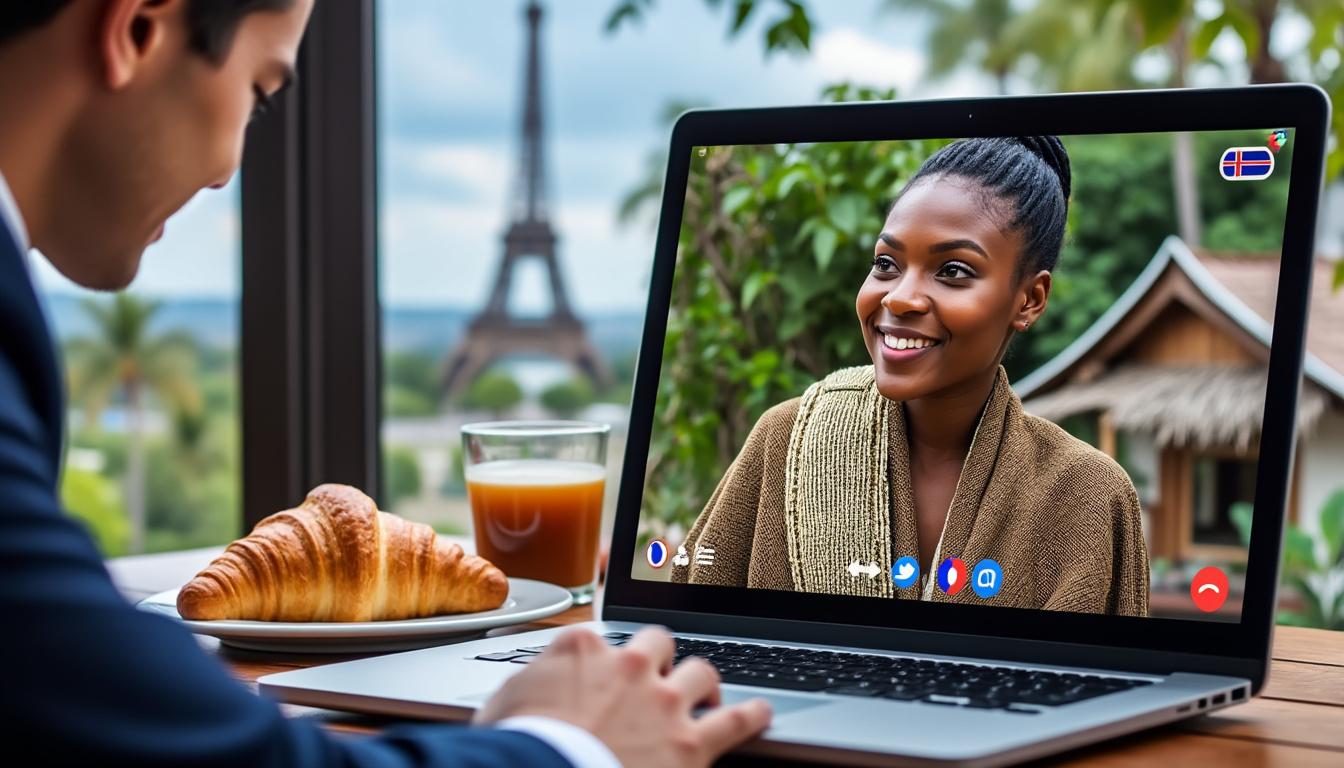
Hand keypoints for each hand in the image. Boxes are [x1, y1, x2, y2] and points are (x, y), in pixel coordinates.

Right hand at [474, 627, 771, 767]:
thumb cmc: (517, 745)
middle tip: (658, 680)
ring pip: (702, 673)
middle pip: (659, 643)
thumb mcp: (503, 703)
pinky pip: (736, 720)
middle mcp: (630, 664)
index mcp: (582, 648)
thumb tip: (527, 689)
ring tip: (708, 694)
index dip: (602, 657)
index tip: (604, 670)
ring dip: (704, 683)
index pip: (599, 638)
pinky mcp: (690, 742)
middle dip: (661, 659)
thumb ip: (527, 684)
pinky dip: (752, 715)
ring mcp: (664, 701)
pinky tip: (760, 713)